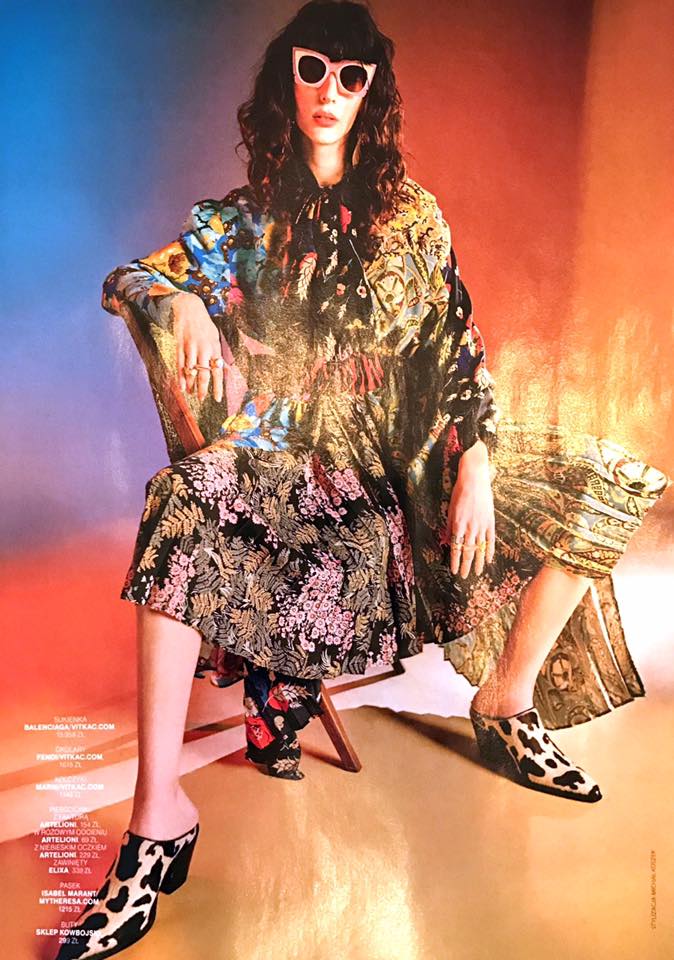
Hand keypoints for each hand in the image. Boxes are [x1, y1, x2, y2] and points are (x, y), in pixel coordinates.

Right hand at [169, 292, 224, 402]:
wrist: (189, 308)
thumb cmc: (204, 325)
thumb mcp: (215, 337)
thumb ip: (218, 354)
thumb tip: (225, 370)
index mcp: (214, 348)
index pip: (218, 371)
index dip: (218, 387)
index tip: (217, 399)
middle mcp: (204, 349)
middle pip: (204, 373)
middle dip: (203, 388)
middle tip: (202, 399)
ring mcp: (191, 347)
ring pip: (191, 371)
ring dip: (191, 384)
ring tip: (191, 394)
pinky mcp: (180, 345)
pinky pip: (180, 364)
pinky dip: (180, 377)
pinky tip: (181, 386)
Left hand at [446, 440, 495, 577]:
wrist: (474, 479)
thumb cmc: (459, 493)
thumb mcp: (450, 509)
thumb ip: (449, 526)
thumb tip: (445, 541)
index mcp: (458, 524)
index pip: (456, 548)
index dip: (455, 561)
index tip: (454, 571)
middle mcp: (470, 527)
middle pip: (468, 551)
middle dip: (466, 565)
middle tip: (465, 576)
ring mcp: (482, 525)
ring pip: (480, 548)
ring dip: (479, 562)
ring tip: (478, 573)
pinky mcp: (491, 521)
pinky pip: (491, 539)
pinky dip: (490, 550)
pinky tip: (489, 559)